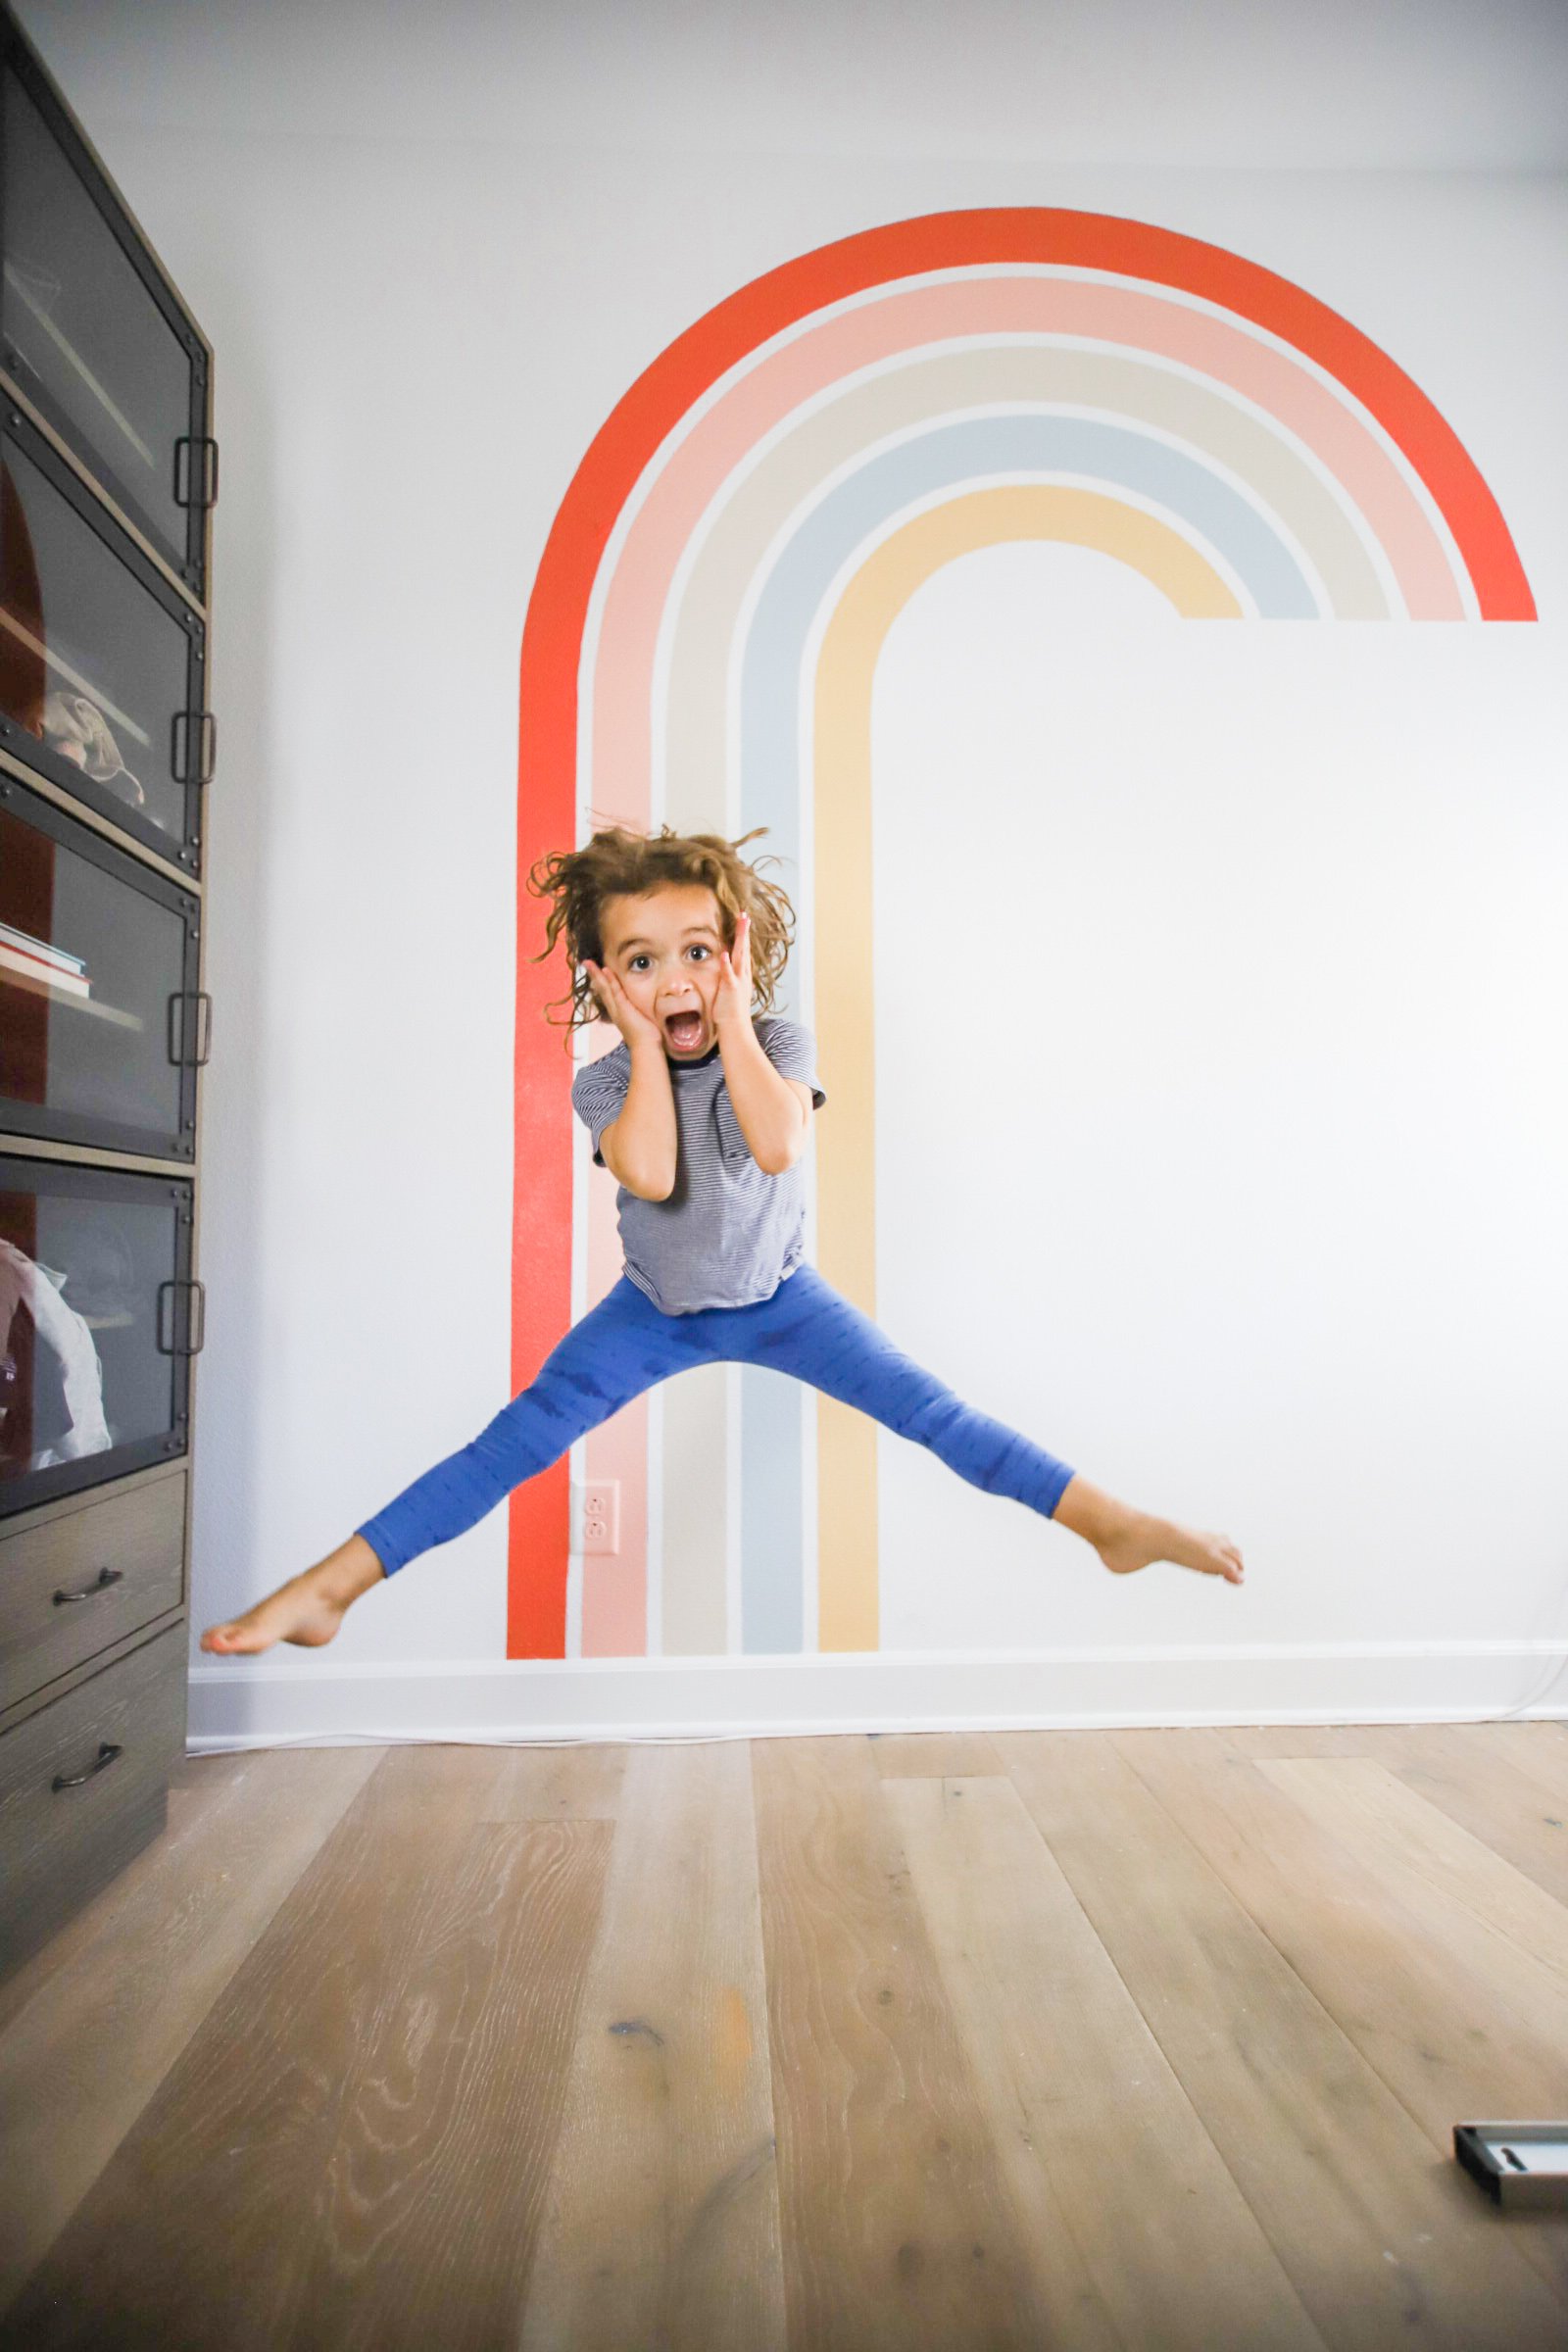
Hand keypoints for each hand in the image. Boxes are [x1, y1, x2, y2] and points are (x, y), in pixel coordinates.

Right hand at [581, 958, 665, 1052]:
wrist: (646, 1049)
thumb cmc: (647, 1039)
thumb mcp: (640, 1023)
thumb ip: (639, 1015)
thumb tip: (644, 1010)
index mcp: (618, 1013)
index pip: (607, 994)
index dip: (601, 982)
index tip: (597, 971)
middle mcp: (614, 1010)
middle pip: (601, 989)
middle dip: (593, 976)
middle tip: (585, 963)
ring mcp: (618, 1009)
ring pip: (605, 988)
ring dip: (597, 975)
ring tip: (589, 963)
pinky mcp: (623, 1009)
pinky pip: (615, 991)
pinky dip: (610, 981)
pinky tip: (605, 970)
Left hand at [713, 910, 752, 1031]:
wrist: (735, 1028)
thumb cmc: (729, 1011)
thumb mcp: (730, 989)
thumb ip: (728, 977)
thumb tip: (723, 967)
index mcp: (742, 974)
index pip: (743, 951)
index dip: (742, 935)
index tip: (742, 920)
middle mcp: (743, 975)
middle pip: (744, 949)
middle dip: (744, 931)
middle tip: (744, 915)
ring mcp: (738, 981)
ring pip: (740, 956)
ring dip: (741, 940)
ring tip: (741, 924)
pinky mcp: (731, 989)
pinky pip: (729, 975)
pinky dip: (727, 964)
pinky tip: (725, 953)